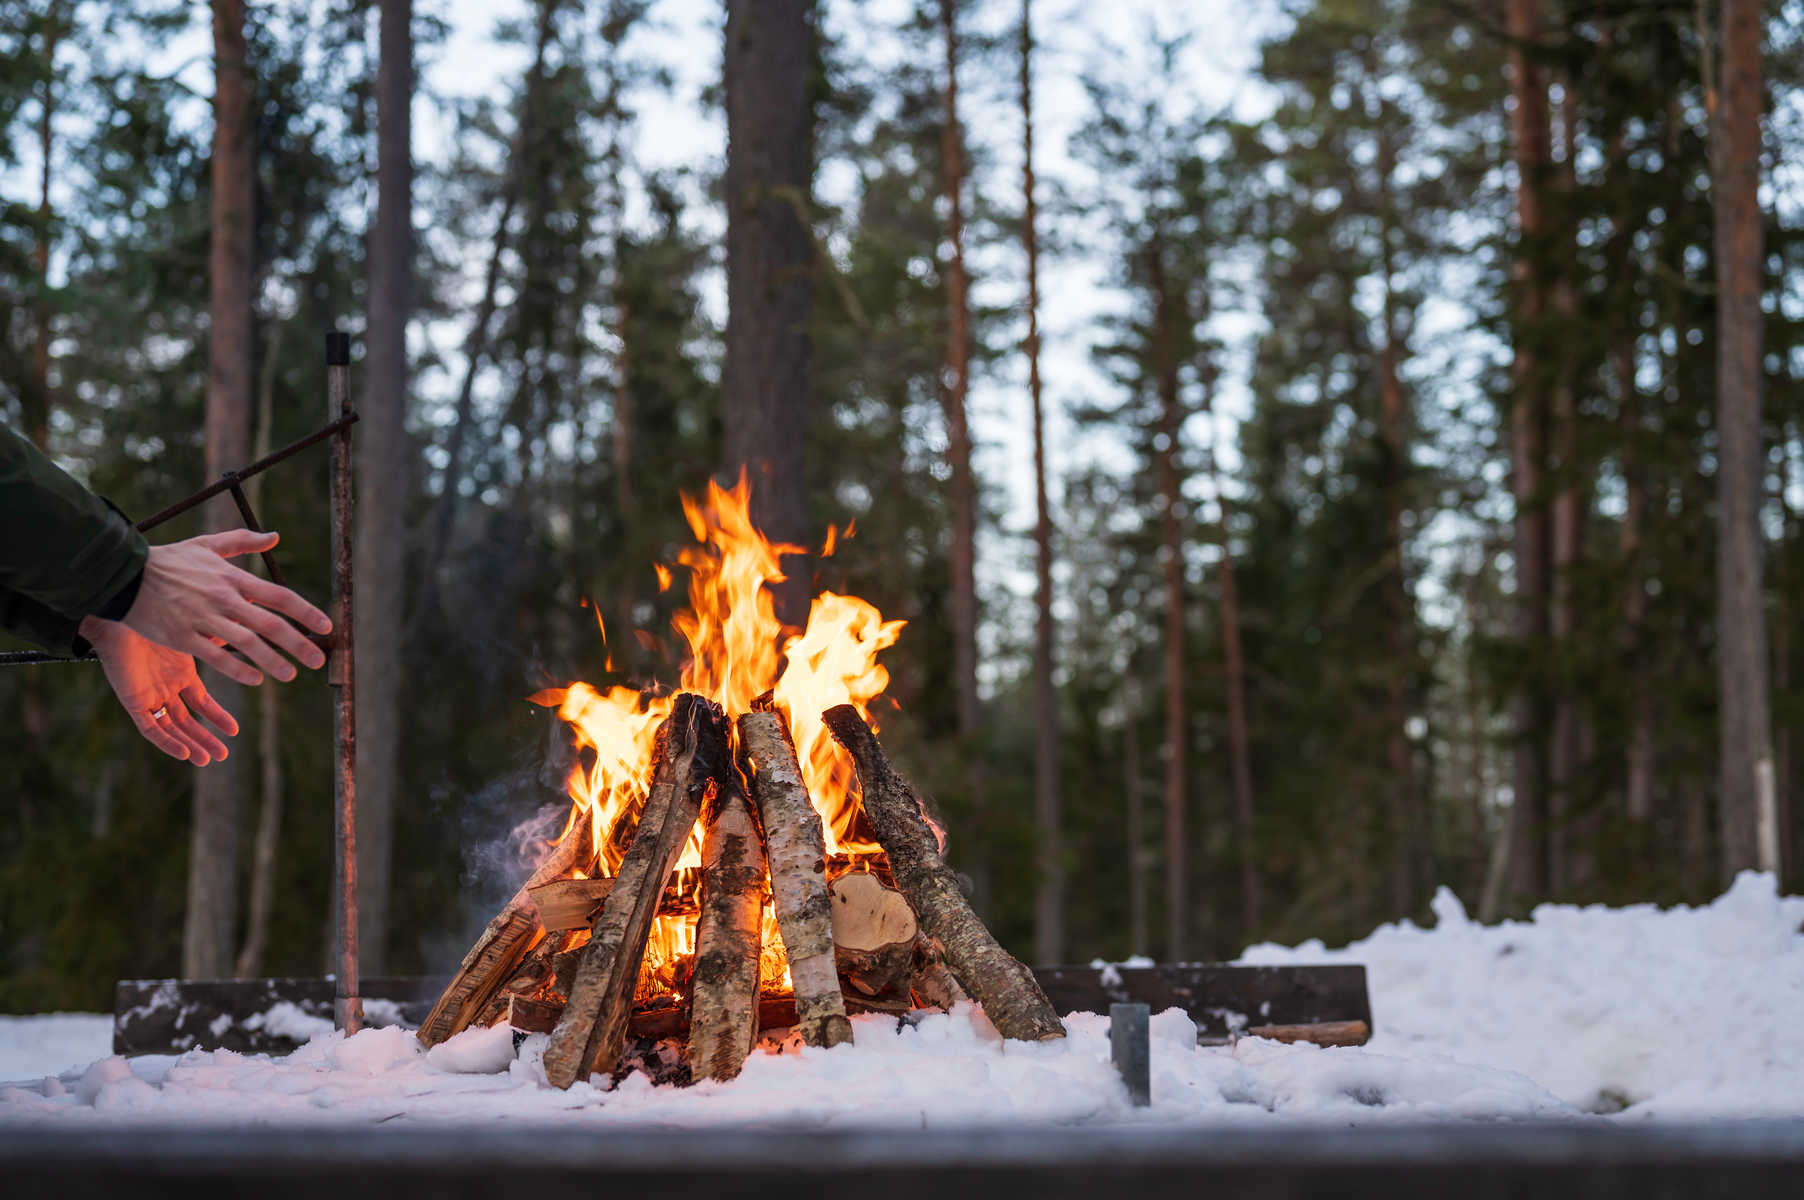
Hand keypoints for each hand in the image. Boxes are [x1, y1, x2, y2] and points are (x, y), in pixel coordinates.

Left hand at [79, 617, 238, 763]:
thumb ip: (218, 640)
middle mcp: (165, 687)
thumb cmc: (156, 615)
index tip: (235, 731)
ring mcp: (149, 695)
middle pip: (187, 721)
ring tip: (207, 760)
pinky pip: (149, 728)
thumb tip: (251, 635)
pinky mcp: (132, 700)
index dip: (217, 717)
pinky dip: (166, 742)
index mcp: (181, 673)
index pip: (202, 703)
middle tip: (223, 756)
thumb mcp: (195, 630)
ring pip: (170, 728)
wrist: (122, 615)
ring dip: (188, 745)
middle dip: (205, 739)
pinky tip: (183, 753)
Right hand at [124, 530, 332, 686]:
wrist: (123, 575)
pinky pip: (216, 657)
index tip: (327, 626)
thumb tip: (275, 537)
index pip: (279, 596)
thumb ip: (243, 541)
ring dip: (273, 660)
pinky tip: (256, 679)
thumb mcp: (206, 545)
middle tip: (318, 660)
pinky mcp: (183, 638)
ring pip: (247, 643)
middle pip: (269, 623)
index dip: (306, 612)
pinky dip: (237, 669)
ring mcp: (202, 619)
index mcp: (232, 578)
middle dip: (298, 643)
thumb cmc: (168, 561)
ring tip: (291, 674)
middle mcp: (222, 599)